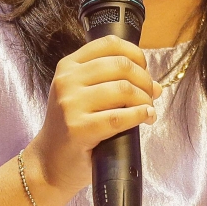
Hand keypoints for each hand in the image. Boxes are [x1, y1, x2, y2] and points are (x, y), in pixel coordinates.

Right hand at [24, 35, 160, 205]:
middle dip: (145, 80)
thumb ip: (115, 83)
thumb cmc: (73, 126)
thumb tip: (157, 86)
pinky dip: (140, 115)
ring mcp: (70, 104)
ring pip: (124, 89)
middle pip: (121, 65)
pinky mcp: (78, 128)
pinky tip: (146, 118)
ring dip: (145, 100)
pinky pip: (119, 117)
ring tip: (148, 110)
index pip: (109, 44)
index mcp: (68, 66)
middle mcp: (67, 80)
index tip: (144, 69)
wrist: (49, 161)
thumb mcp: (84, 96)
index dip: (135, 54)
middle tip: (150, 95)